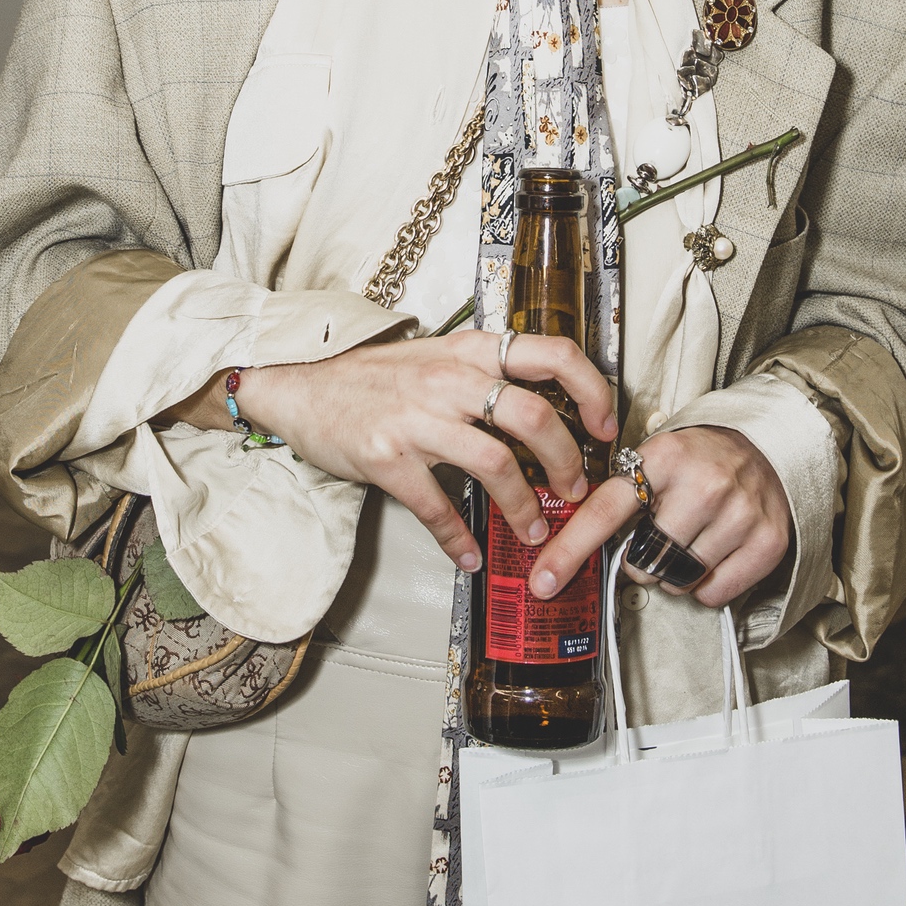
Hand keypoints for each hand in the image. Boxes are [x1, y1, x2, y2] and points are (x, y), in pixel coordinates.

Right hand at [166, 334, 617, 574]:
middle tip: (573, 490)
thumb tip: (544, 411)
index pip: (552, 353)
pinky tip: (468, 554)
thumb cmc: (373, 376)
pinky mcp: (387, 455)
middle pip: (535, 416)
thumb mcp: (436, 356)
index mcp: (471, 351)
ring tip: (533, 530)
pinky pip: (436, 506)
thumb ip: (486, 375)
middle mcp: (450, 379)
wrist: (299, 384)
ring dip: (524, 506)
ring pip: (497, 464)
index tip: (606, 425)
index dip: (592, 389)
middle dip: (567, 461)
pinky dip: (457, 538)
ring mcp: (417, 417)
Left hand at [531, 425, 791, 610]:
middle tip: (658, 535)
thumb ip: (620, 492)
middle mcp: (704, 484)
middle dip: (640, 560)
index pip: (606, 511)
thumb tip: (564, 541)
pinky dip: (706, 585)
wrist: (769, 447)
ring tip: (690, 539)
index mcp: (664, 458)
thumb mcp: (657, 456)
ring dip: (673, 573)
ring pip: (677, 581)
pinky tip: (714, 553)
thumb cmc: (702, 458)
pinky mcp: (766, 542)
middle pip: (643, 561)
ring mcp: (739, 514)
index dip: (570, 550)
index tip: (543, 581)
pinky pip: (713, 593)